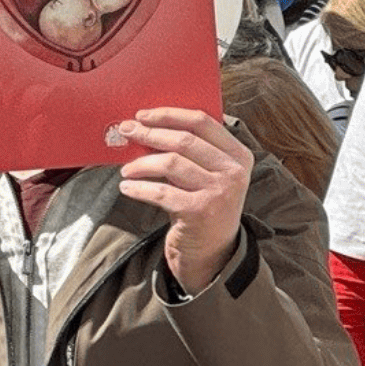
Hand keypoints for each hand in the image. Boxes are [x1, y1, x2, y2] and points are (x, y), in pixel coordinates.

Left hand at [116, 108, 252, 295]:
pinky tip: (126, 188)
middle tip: (126, 133)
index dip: (169, 114)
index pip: (202, 121)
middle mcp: (234, 171)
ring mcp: (219, 191)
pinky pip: (161, 192)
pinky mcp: (200, 211)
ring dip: (141, 163)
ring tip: (126, 170)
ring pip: (170, 163)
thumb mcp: (209, 175)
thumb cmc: (203, 206)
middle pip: (184, 140)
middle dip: (149, 133)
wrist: (212, 251)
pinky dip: (139, 189)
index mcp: (238, 154)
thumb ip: (193, 152)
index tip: (143, 115)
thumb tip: (148, 126)